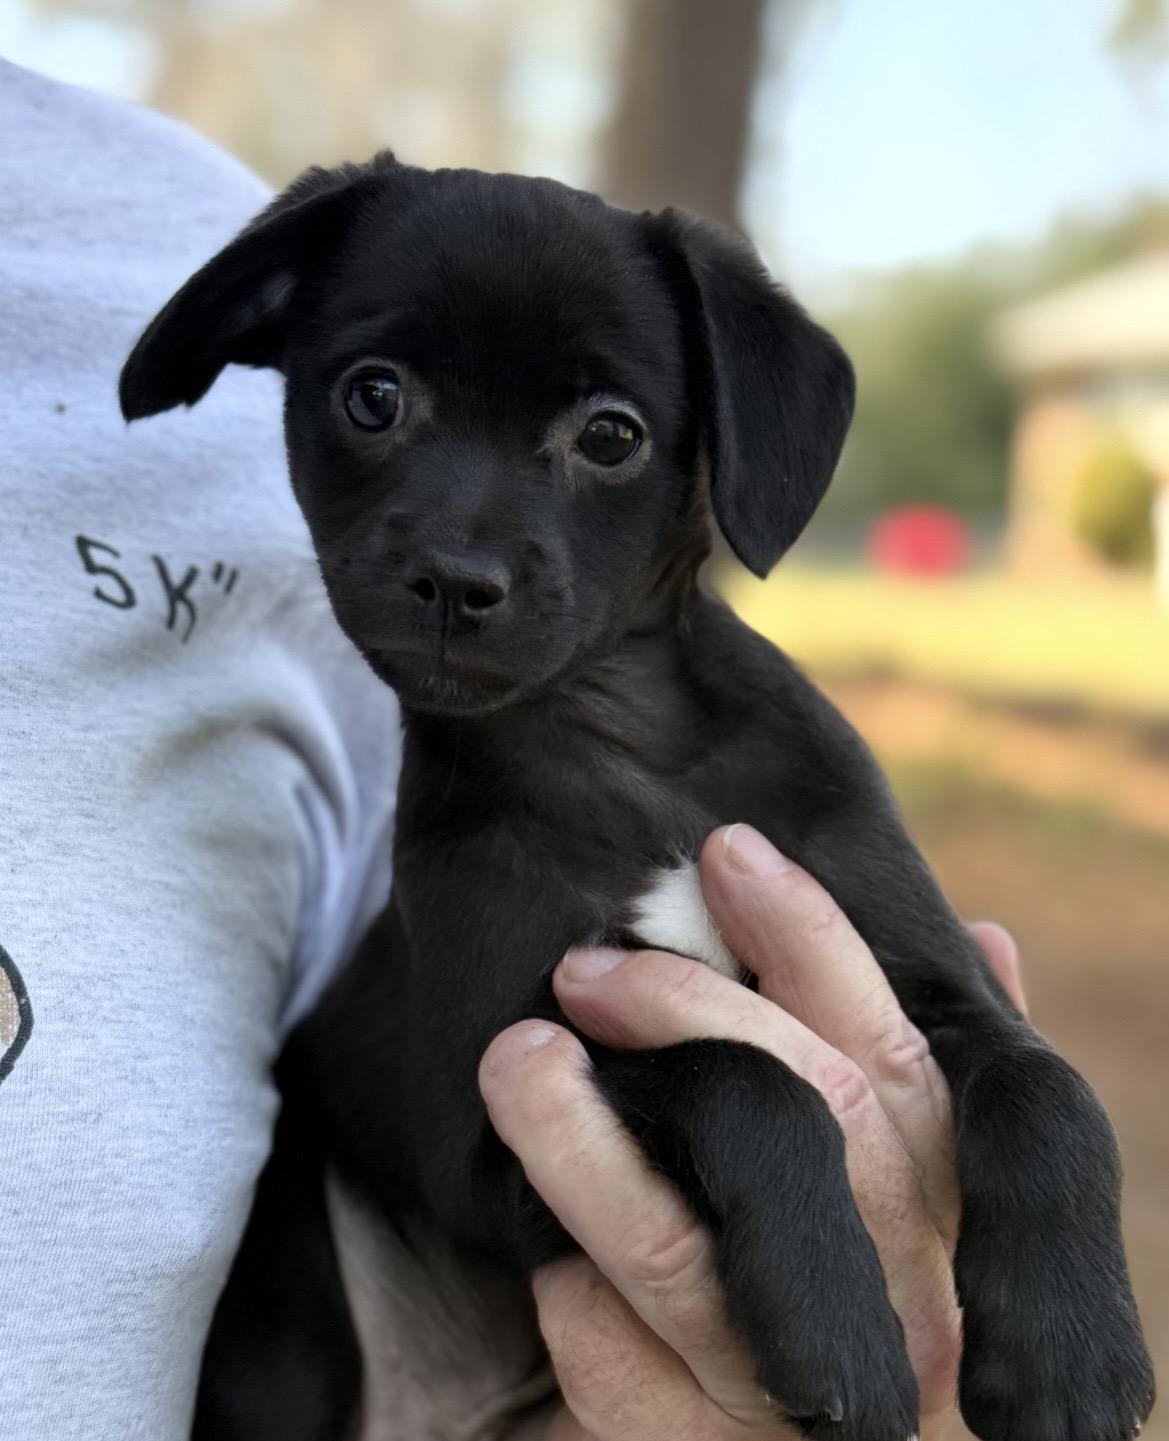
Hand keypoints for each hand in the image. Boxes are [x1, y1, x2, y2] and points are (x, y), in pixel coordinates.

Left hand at [480, 824, 1023, 1440]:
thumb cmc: (805, 1279)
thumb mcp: (874, 1180)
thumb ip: (915, 1074)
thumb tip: (989, 938)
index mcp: (940, 1220)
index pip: (897, 1060)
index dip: (813, 941)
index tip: (728, 850)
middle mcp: (890, 1307)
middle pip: (807, 1126)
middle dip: (688, 1015)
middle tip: (585, 965)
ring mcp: (788, 1392)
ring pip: (677, 1246)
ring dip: (580, 1140)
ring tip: (515, 1055)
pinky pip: (604, 1346)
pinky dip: (564, 1279)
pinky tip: (534, 1239)